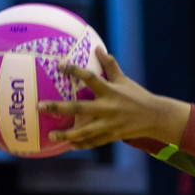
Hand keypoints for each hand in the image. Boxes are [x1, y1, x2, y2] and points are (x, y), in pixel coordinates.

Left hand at [41, 46, 189, 149]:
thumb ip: (110, 66)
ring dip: (66, 133)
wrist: (155, 117)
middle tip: (39, 106)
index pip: (90, 77)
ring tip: (51, 135)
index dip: (74, 70)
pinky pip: (93, 141)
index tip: (59, 65)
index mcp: (110, 91)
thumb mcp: (124, 80)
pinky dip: (81, 144)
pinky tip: (69, 145)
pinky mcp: (112, 135)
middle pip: (79, 108)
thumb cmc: (138, 96)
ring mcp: (109, 124)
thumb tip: (98, 48)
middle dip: (58, 107)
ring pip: (84, 131)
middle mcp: (107, 108)